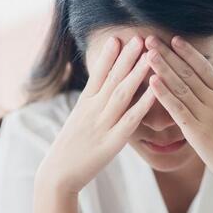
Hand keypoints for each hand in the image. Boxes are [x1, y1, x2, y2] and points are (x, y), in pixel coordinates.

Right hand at [38, 35, 155, 194]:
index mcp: (84, 104)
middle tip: (139, 38)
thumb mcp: (78, 120)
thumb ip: (90, 104)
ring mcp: (103, 125)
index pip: (97, 74)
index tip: (118, 38)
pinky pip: (130, 120)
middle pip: (112, 79)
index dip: (108, 56)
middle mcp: (93, 110)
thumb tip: (100, 89)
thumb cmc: (69, 148)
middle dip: (126, 57)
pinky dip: (143, 104)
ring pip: (122, 94)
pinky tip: (155, 91)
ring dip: (137, 73)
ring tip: (150, 56)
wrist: (57, 175)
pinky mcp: (112, 142)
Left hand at [145, 35, 212, 190]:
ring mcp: (206, 115)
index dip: (188, 52)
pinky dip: (164, 94)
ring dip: (163, 68)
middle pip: (188, 72)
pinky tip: (152, 82)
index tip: (174, 39)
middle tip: (151, 39)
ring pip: (181, 86)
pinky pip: (177, 108)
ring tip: (148, 54)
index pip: (204, 67)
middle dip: (168, 54)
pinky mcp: (197, 131)